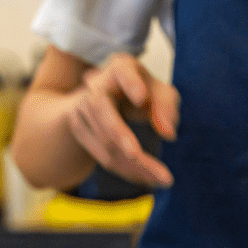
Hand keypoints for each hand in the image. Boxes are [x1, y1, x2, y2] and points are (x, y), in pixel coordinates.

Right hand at [67, 53, 179, 187]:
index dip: (131, 83)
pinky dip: (126, 170)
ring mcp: (82, 108)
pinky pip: (102, 155)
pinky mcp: (80, 130)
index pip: (123, 71)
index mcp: (120, 68)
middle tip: (147, 161)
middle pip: (104, 112)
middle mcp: (96, 85)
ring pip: (104, 141)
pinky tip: (146, 179)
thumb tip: (168, 134)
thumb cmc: (142, 92)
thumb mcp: (160, 93)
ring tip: (161, 179)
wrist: (106, 98)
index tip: (142, 97)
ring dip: (133, 165)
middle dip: (123, 138)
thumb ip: (167, 107)